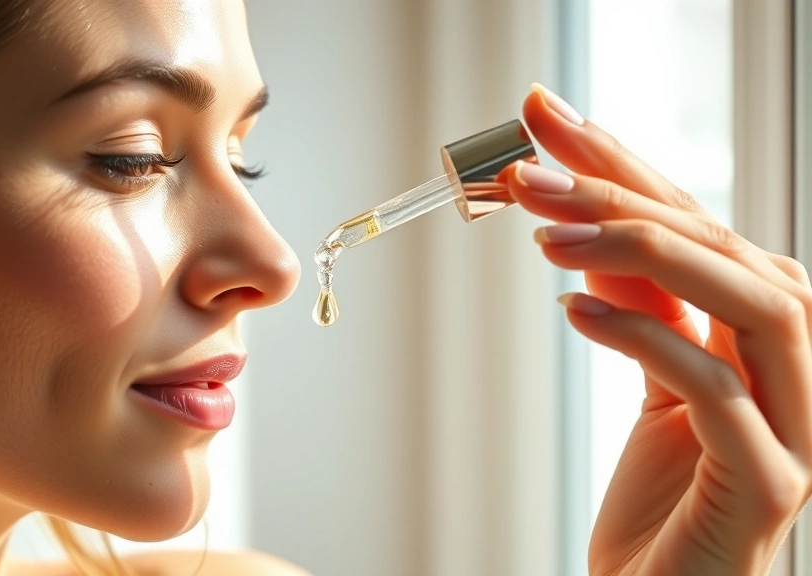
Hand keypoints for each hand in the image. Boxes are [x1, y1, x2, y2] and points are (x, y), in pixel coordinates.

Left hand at [508, 85, 811, 574]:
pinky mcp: (770, 484)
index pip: (694, 223)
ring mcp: (795, 426)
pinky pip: (720, 393)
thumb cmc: (661, 501)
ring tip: (549, 230)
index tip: (542, 114)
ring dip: (646, 252)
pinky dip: (647, 339)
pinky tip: (574, 310)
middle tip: (527, 167)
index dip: (621, 161)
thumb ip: (634, 300)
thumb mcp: (647, 383)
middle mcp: (794, 367)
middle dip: (623, 194)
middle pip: (725, 249)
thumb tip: (584, 220)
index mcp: (761, 332)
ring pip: (753, 306)